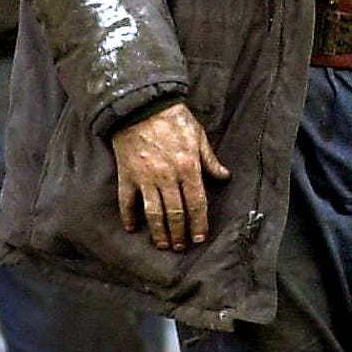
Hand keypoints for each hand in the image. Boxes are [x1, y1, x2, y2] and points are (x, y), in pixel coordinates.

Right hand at [111, 102, 229, 251]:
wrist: (141, 104)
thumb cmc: (173, 118)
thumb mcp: (198, 135)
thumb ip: (210, 159)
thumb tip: (224, 176)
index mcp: (188, 168)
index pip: (197, 203)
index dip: (199, 223)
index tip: (199, 238)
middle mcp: (167, 177)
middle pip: (175, 213)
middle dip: (179, 233)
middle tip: (181, 246)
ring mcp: (145, 177)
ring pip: (153, 212)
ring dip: (159, 232)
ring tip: (163, 244)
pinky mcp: (127, 174)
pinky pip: (127, 200)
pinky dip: (128, 216)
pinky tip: (132, 228)